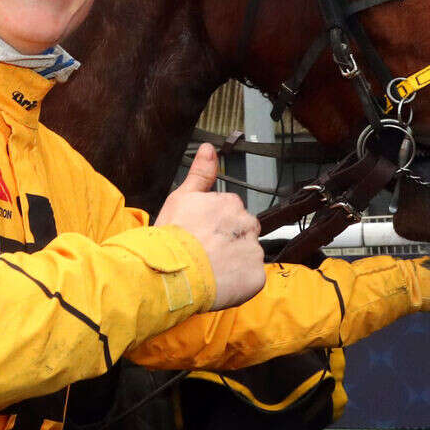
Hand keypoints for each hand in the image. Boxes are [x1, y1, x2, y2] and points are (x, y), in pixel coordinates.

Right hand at [156, 144, 264, 309]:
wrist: (173, 272)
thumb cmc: (173, 235)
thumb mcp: (181, 197)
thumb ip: (200, 173)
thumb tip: (208, 148)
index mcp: (231, 203)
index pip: (231, 213)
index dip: (214, 226)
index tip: (201, 234)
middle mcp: (247, 225)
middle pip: (243, 233)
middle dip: (229, 242)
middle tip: (205, 252)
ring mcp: (254, 251)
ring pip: (248, 256)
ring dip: (234, 262)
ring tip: (210, 269)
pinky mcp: (256, 277)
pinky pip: (251, 278)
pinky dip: (239, 282)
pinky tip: (220, 281)